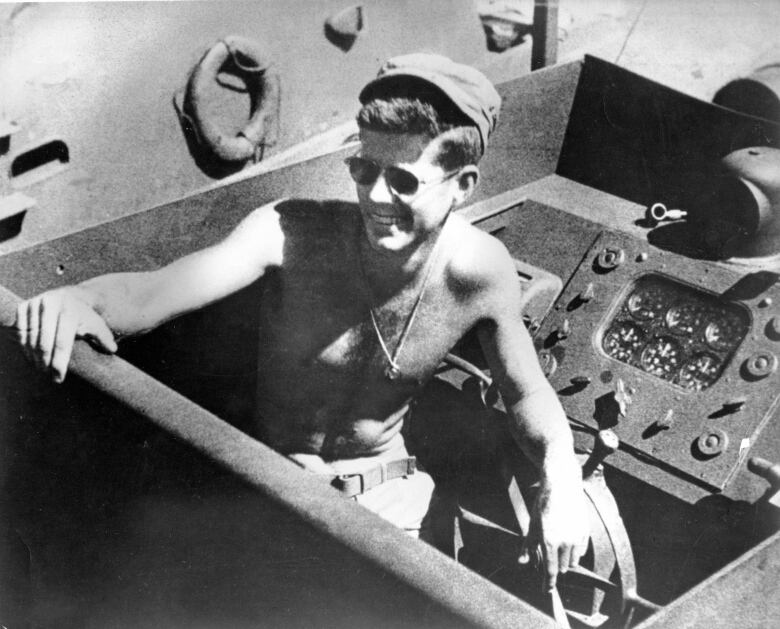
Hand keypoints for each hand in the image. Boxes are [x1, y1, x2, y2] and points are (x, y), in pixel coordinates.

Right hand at [15, 288, 117, 382]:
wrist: (70, 297)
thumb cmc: (85, 317)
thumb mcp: (98, 325)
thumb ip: (105, 338)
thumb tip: (112, 349)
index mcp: (70, 310)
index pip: (62, 342)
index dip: (59, 362)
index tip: (58, 379)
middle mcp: (52, 304)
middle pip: (44, 342)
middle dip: (45, 363)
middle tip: (48, 376)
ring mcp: (36, 304)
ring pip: (30, 338)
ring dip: (33, 357)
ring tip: (40, 369)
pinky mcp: (24, 306)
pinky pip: (20, 331)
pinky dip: (24, 346)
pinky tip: (31, 358)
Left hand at [519, 460, 588, 591]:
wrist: (562, 487)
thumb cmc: (544, 506)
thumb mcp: (532, 525)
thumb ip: (528, 546)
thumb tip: (522, 563)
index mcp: (549, 541)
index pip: (550, 570)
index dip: (548, 583)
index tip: (547, 591)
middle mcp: (565, 542)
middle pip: (561, 568)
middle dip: (554, 566)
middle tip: (549, 557)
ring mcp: (577, 538)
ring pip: (572, 562)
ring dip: (565, 560)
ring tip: (558, 547)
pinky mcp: (585, 533)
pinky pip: (581, 552)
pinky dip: (574, 552)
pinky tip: (568, 541)